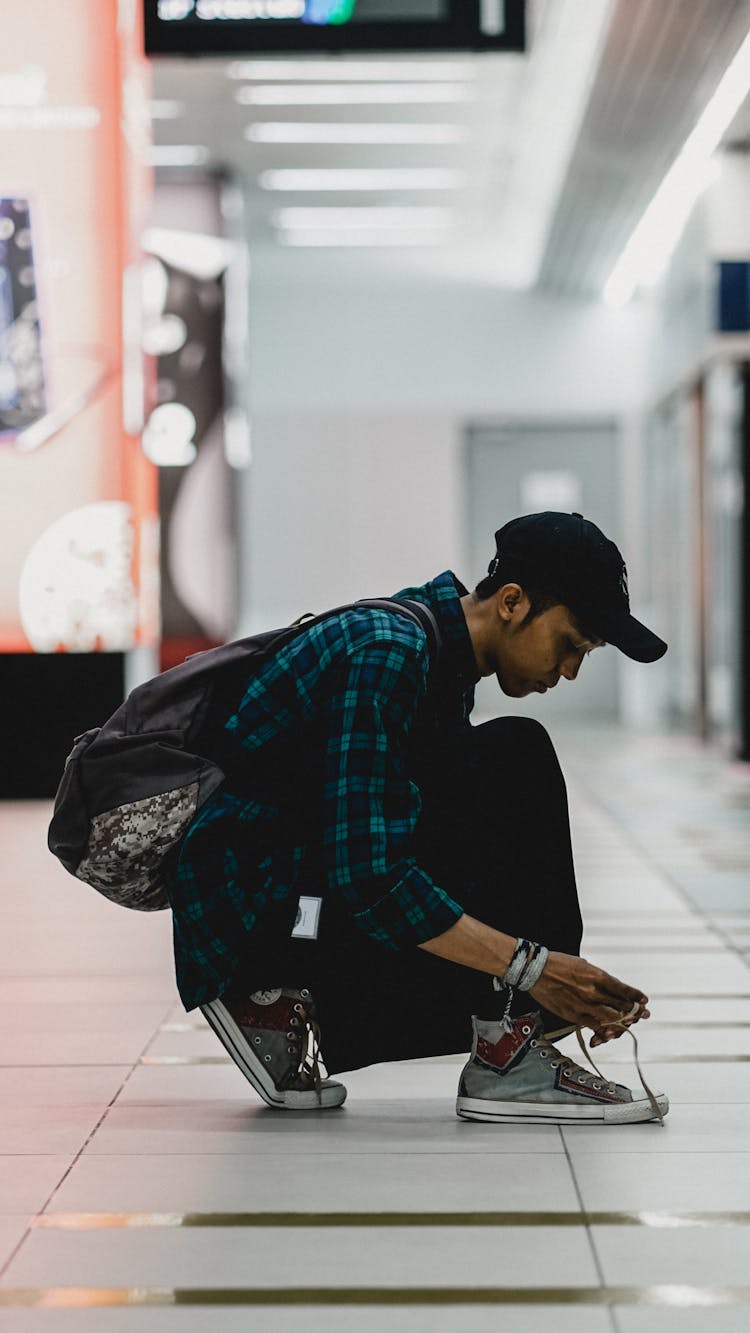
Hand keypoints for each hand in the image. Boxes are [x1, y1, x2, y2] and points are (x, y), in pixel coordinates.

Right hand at [529, 951, 649, 1036]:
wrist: (536, 970)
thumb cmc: (558, 964)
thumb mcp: (584, 965)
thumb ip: (599, 978)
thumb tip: (611, 987)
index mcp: (598, 976)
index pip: (624, 990)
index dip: (637, 997)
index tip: (644, 1000)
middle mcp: (594, 992)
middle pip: (622, 1006)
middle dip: (635, 1011)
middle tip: (642, 1014)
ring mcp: (585, 1005)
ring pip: (612, 1019)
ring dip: (623, 1022)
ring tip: (628, 1023)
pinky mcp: (574, 1015)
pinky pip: (594, 1027)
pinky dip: (604, 1031)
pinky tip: (610, 1032)